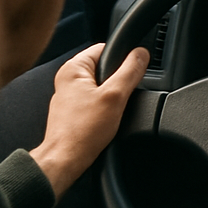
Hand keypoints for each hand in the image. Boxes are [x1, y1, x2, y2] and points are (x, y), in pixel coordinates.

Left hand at [31, 42, 149, 199]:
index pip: (105, 48)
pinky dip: (106, 108)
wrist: (66, 159)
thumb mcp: (115, 96)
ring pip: (103, 87)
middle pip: (106, 68)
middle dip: (119, 81)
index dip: (123, 58)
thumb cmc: (82, 131)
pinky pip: (97, 101)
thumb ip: (130, 71)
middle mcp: (68, 79)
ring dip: (113, 97)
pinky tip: (106, 120)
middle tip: (120, 97)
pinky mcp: (75, 111)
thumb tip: (141, 54)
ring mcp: (70, 96)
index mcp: (73, 69)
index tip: (132, 72)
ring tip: (112, 110)